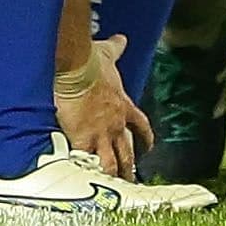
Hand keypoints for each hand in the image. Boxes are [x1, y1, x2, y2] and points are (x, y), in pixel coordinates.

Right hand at [55, 33, 148, 173]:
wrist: (77, 70)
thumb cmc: (92, 62)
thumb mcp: (108, 54)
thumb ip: (116, 49)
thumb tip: (122, 39)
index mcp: (123, 106)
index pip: (141, 126)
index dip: (145, 138)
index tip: (148, 148)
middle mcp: (116, 124)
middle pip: (128, 151)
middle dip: (130, 167)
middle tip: (132, 179)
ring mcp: (101, 134)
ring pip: (112, 162)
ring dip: (114, 175)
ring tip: (113, 187)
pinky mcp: (83, 139)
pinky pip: (86, 161)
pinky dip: (87, 172)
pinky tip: (85, 182)